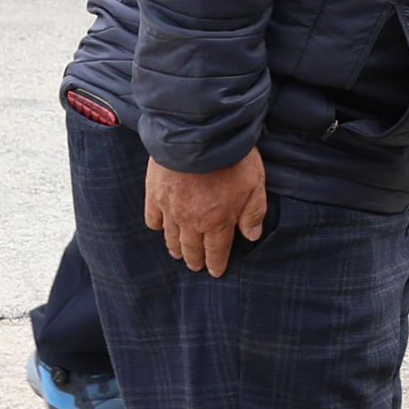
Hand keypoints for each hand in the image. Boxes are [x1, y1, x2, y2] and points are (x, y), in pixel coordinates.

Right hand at [143, 151, 269, 276]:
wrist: (199, 136)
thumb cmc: (232, 159)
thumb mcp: (255, 185)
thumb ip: (254, 213)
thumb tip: (251, 236)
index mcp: (217, 221)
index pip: (216, 250)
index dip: (216, 263)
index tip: (215, 272)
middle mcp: (191, 220)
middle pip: (192, 247)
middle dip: (195, 259)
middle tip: (195, 267)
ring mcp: (170, 208)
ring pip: (171, 236)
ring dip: (175, 247)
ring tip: (177, 253)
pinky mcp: (154, 194)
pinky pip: (152, 218)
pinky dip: (156, 225)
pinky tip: (159, 227)